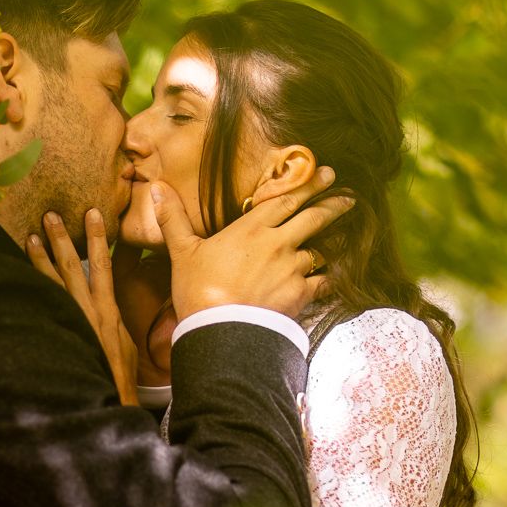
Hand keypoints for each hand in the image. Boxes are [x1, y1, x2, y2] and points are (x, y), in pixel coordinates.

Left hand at [26, 208, 139, 405]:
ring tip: (30, 236)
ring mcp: (70, 322)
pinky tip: (17, 277)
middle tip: (49, 214)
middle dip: (61, 238)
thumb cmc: (119, 375)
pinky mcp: (58, 334)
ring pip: (52, 283)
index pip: (102, 264)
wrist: (109, 401)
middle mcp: (88, 311)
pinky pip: (42, 306)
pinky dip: (30, 290)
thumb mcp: (124, 342)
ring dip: (39, 258)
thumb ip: (114, 320)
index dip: (96, 238)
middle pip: (72, 266)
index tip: (92, 214)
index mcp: (108, 310)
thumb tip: (108, 305)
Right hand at [151, 166, 352, 321]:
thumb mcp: (182, 251)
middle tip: (349, 197)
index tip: (326, 174)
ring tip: (342, 239)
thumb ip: (173, 218)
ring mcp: (292, 269)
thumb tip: (156, 188)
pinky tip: (334, 276)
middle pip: (313, 217)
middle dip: (333, 205)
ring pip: (319, 250)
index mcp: (252, 228)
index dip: (308, 184)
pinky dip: (329, 278)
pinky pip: (323, 282)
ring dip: (331, 244)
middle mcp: (278, 243)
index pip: (286, 198)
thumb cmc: (198, 290)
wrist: (221, 332)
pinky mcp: (300, 295)